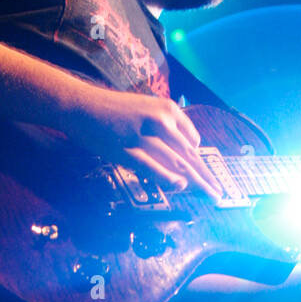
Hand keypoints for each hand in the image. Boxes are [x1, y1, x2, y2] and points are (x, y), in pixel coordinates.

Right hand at [71, 89, 221, 197]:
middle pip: (190, 155)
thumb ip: (166, 132)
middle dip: (207, 177)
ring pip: (177, 162)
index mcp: (168, 110)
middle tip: (219, 194)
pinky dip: (167, 177)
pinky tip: (180, 187)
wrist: (80, 104)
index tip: (212, 180)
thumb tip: (183, 156)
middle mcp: (160, 120)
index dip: (204, 165)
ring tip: (209, 196)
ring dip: (196, 182)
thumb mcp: (146, 112)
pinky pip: (151, 166)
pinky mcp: (126, 147)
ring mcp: (144, 134)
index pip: (193, 143)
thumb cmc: (114, 112)